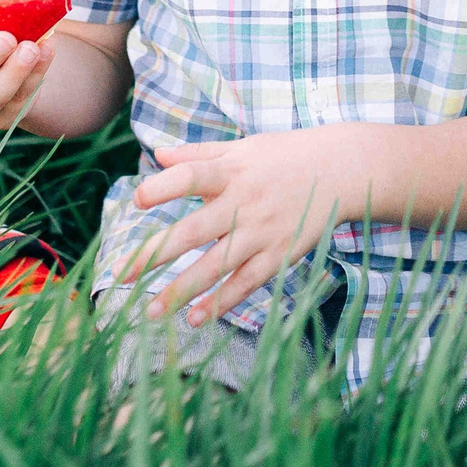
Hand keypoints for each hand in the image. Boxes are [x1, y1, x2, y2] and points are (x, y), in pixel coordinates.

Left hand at [116, 125, 380, 325]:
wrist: (344, 170)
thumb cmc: (286, 156)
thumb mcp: (244, 147)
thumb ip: (199, 154)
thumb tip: (157, 155)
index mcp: (232, 171)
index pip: (191, 177)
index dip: (164, 187)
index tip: (138, 201)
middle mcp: (245, 203)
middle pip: (195, 231)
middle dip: (157, 254)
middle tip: (123, 275)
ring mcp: (263, 232)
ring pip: (217, 266)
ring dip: (182, 291)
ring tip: (152, 312)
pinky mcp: (280, 255)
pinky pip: (247, 284)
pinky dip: (222, 303)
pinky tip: (195, 319)